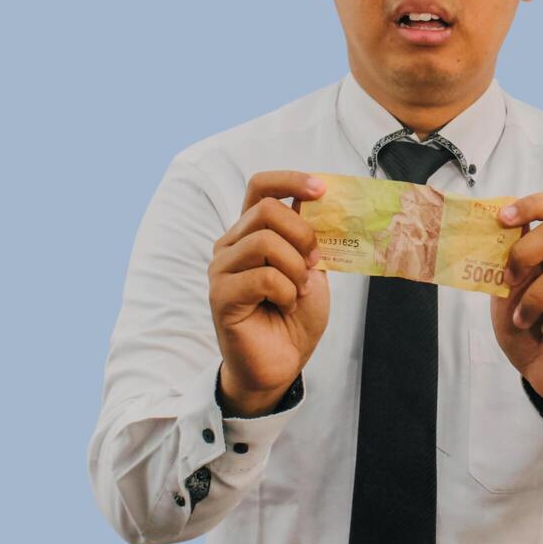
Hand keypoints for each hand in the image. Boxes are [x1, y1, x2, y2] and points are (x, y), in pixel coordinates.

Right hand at [208, 171, 329, 415]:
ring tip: (298, 291)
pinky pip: (262, 276)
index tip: (321, 190)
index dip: (291, 180)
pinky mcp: (221, 296)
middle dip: (302, 234)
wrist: (282, 363)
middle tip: (314, 263)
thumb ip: (311, 235)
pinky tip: (284, 305)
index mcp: (252, 232)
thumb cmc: (294, 316)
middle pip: (266, 209)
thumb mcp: (312, 267)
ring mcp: (222, 269)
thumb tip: (321, 200)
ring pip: (264, 241)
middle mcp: (231, 244)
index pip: (261, 187)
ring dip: (295, 268)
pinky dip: (286, 291)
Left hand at [490, 189, 542, 423]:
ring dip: (531, 302)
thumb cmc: (526, 329)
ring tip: (524, 321)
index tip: (503, 218)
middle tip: (507, 282)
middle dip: (522, 255)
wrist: (541, 375)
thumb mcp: (504, 289)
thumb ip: (505, 256)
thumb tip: (499, 218)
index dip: (535, 203)